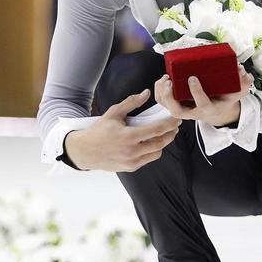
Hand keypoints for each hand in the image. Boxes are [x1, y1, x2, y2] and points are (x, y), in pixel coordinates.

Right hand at [64, 89, 180, 172]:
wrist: (85, 151)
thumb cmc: (98, 131)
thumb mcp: (113, 113)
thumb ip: (131, 102)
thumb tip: (146, 93)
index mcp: (129, 136)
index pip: (157, 129)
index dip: (170, 124)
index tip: (176, 119)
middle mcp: (132, 151)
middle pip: (160, 143)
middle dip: (171, 134)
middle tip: (174, 127)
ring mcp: (132, 161)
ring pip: (156, 153)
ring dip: (162, 143)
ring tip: (163, 134)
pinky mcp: (131, 167)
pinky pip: (148, 159)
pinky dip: (152, 151)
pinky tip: (150, 143)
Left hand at [154, 62, 251, 127]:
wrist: (216, 110)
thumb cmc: (223, 99)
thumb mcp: (236, 93)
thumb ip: (242, 83)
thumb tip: (242, 71)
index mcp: (209, 109)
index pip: (202, 104)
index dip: (196, 92)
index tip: (192, 78)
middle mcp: (193, 112)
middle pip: (177, 111)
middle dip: (170, 97)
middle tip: (170, 81)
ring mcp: (183, 110)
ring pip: (167, 107)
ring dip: (162, 93)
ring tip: (165, 78)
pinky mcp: (176, 105)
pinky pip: (162, 101)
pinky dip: (159, 90)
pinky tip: (163, 79)